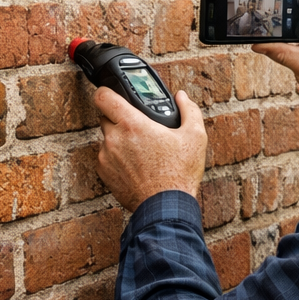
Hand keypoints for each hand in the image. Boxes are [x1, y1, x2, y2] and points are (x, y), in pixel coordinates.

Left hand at [94, 87, 207, 211]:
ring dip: (119, 140)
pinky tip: (136, 165)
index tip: (114, 95)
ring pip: (107, 138)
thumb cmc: (179, 174)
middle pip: (106, 116)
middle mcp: (114, 138)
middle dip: (120, 118)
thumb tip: (182, 97)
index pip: (103, 96)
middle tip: (138, 127)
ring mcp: (106, 157)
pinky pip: (106, 157)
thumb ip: (189, 110)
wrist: (165, 207)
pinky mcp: (104, 173)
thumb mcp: (195, 137)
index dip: (107, 92)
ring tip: (141, 151)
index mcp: (132, 124)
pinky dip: (116, 158)